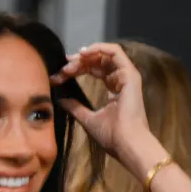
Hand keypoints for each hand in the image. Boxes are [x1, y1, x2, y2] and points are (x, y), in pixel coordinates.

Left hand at [51, 43, 158, 171]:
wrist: (126, 143)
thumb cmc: (111, 135)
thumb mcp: (88, 119)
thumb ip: (75, 107)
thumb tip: (60, 100)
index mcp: (115, 90)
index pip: (95, 71)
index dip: (77, 69)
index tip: (60, 74)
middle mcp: (122, 81)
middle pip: (99, 62)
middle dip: (78, 62)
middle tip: (63, 68)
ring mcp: (127, 76)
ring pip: (105, 55)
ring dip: (86, 56)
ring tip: (71, 62)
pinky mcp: (130, 74)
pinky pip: (116, 52)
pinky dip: (99, 49)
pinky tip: (84, 53)